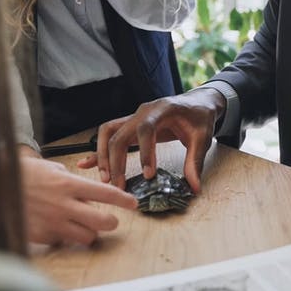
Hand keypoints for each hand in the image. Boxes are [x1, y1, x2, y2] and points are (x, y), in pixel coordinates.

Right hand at [20, 155, 136, 245]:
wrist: (2, 186)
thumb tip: (92, 195)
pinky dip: (65, 236)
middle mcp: (64, 205)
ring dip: (89, 232)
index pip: (105, 193)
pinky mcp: (43, 237)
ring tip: (83, 224)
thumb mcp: (55, 171)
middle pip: (102, 222)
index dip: (123, 200)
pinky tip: (57, 226)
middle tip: (110, 220)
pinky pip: (63, 241)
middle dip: (111, 222)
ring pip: (87, 237)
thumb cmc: (30, 175)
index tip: (134, 203)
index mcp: (69, 184)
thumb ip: (75, 183)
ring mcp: (54, 223)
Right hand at [78, 88, 226, 193]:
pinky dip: (99, 151)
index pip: (146, 128)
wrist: (197, 102)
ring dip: (104, 155)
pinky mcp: (130, 126)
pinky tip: (86, 163)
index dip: (145, 151)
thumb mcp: (203, 138)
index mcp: (162, 110)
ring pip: (108, 132)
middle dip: (117, 160)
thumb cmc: (199, 117)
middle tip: (119, 185)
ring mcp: (134, 117)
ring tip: (105, 179)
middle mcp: (143, 111)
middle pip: (121, 133)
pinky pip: (109, 135)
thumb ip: (196, 161)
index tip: (148, 174)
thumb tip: (194, 187)